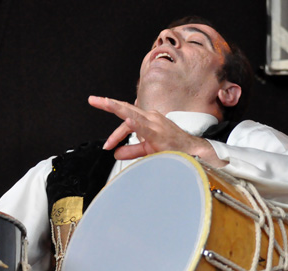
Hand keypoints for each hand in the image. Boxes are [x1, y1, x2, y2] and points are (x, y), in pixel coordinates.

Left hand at [88, 95, 225, 166]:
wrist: (194, 153)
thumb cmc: (175, 148)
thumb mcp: (148, 149)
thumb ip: (131, 150)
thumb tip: (116, 153)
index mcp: (148, 120)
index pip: (126, 118)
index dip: (114, 131)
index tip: (107, 145)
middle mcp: (150, 118)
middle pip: (125, 109)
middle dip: (108, 104)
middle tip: (93, 100)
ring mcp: (155, 123)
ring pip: (132, 113)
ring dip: (117, 108)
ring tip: (105, 103)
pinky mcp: (158, 132)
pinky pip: (144, 127)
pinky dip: (135, 123)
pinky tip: (127, 120)